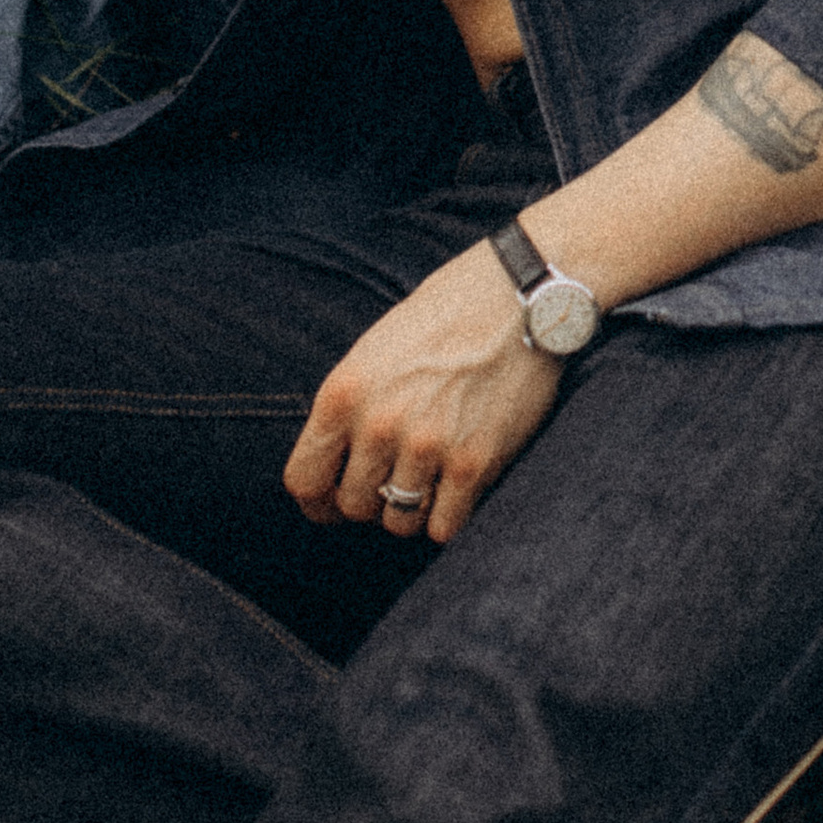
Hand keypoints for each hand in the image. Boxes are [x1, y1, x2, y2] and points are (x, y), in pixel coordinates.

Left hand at [283, 240, 559, 542]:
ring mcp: (427, 445)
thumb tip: (338, 464)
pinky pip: (444, 527)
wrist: (519, 296)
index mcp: (344, 392)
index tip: (331, 501)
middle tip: (391, 482)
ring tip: (426, 482)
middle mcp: (379, 423)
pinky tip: (455, 491)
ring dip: (408, 510)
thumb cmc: (447, 314)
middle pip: (351, 506)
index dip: (316, 501)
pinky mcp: (474, 463)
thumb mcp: (375, 349)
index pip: (303, 480)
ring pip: (397, 523)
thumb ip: (351, 406)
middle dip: (368, 501)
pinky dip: (447, 517)